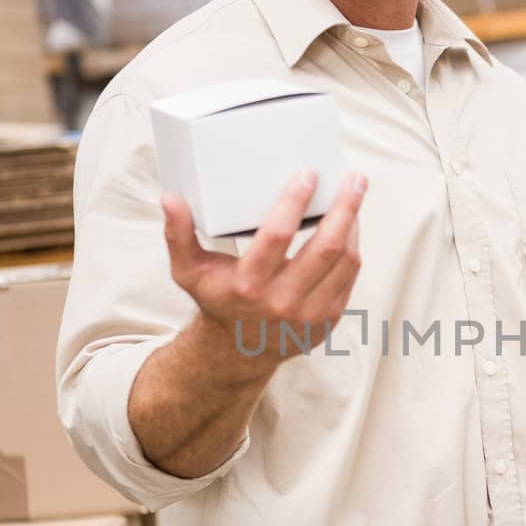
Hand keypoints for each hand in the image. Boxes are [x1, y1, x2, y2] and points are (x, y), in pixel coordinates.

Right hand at [161, 170, 366, 360]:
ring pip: (344, 260)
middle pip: (325, 247)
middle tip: (354, 178)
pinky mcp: (328, 319)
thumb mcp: (189, 271)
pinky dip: (353, 246)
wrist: (240, 351)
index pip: (277, 236)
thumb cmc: (218, 300)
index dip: (295, 202)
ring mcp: (310, 313)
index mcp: (247, 285)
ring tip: (355, 193)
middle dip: (344, 207)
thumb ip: (178, 234)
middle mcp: (281, 301)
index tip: (308, 174)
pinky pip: (349, 275)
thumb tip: (170, 198)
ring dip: (354, 223)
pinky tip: (351, 224)